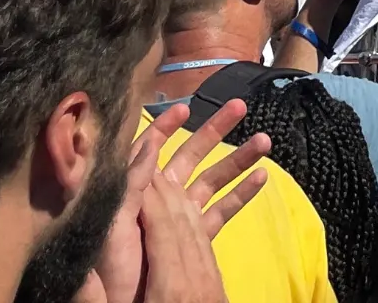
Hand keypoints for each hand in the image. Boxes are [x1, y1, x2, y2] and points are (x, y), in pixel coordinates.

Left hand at [83, 101, 271, 302]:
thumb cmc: (113, 270)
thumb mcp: (115, 223)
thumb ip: (130, 184)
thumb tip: (149, 146)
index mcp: (138, 192)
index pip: (151, 149)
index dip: (166, 126)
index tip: (186, 107)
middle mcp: (161, 200)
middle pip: (189, 156)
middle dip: (214, 130)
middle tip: (239, 107)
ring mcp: (180, 220)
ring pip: (213, 181)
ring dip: (238, 159)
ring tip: (264, 140)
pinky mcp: (196, 241)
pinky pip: (221, 213)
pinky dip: (241, 194)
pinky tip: (261, 177)